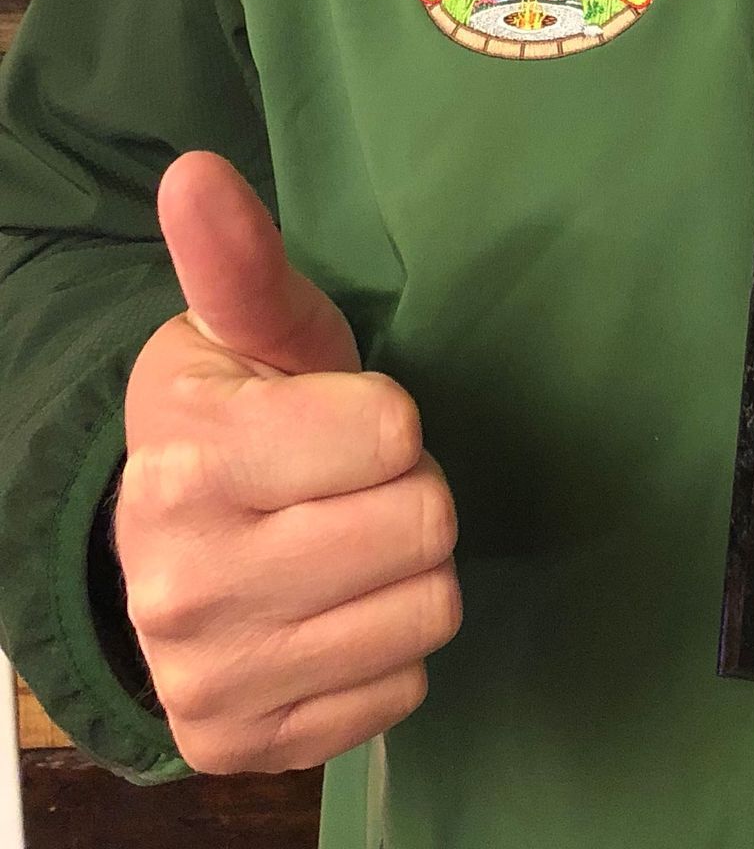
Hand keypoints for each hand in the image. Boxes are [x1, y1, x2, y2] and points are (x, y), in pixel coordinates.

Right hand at [115, 150, 460, 772]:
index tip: (337, 417)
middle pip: (425, 523)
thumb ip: (241, 257)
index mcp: (192, 460)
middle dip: (405, 491)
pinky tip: (330, 612)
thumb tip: (196, 170)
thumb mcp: (247, 329)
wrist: (160, 547)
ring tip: (341, 541)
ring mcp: (213, 677)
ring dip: (404, 572)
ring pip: (427, 611)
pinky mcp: (246, 748)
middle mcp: (188, 582)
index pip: (394, 431)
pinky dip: (383, 650)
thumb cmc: (237, 415)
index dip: (386, 417)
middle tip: (346, 485)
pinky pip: (403, 690)